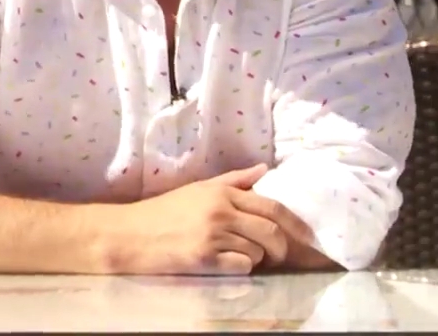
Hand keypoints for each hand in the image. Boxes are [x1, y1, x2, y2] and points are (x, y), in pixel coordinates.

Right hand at [105, 164, 311, 275]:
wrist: (130, 234)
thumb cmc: (165, 211)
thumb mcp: (199, 189)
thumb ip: (234, 180)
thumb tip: (264, 170)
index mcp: (223, 193)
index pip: (271, 206)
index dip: (295, 223)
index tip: (307, 235)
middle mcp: (222, 211)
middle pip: (270, 230)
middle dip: (281, 246)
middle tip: (280, 255)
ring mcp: (213, 235)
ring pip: (256, 251)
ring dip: (255, 257)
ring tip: (240, 256)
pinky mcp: (203, 258)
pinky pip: (240, 266)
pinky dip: (241, 268)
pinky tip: (227, 264)